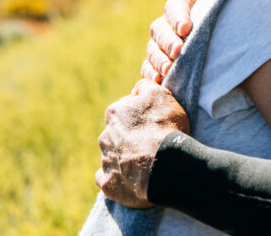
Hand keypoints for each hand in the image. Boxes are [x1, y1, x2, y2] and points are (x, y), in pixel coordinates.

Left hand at [95, 79, 190, 207]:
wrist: (165, 164)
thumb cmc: (164, 127)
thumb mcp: (161, 95)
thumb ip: (146, 86)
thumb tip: (138, 88)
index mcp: (114, 113)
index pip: (124, 110)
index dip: (140, 115)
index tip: (153, 122)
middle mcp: (105, 136)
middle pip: (117, 134)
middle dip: (130, 137)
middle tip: (151, 143)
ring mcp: (106, 161)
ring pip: (112, 157)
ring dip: (125, 158)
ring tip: (146, 163)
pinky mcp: (108, 184)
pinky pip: (106, 180)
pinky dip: (115, 179)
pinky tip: (128, 179)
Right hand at [140, 0, 224, 82]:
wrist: (221, 50)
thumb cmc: (221, 20)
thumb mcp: (219, 4)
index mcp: (181, 6)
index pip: (174, 8)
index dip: (179, 17)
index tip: (187, 28)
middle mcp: (166, 25)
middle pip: (159, 31)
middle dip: (168, 41)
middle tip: (178, 52)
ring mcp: (159, 46)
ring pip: (152, 51)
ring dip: (159, 60)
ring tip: (170, 71)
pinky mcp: (156, 66)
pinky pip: (148, 70)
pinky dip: (151, 76)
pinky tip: (159, 82)